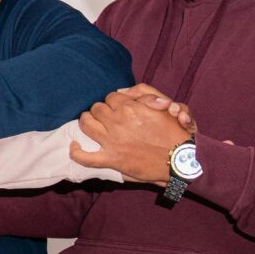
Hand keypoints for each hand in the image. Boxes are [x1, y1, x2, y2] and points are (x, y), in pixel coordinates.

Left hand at [69, 85, 194, 183]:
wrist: (180, 161)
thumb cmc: (175, 134)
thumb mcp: (165, 107)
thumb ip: (146, 95)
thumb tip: (124, 92)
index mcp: (130, 108)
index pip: (111, 97)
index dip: (114, 102)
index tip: (118, 107)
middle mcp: (118, 122)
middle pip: (97, 108)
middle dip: (101, 110)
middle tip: (106, 116)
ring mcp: (112, 141)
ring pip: (86, 124)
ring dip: (86, 121)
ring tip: (89, 123)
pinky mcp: (111, 160)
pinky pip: (85, 157)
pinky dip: (77, 153)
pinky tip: (74, 146)